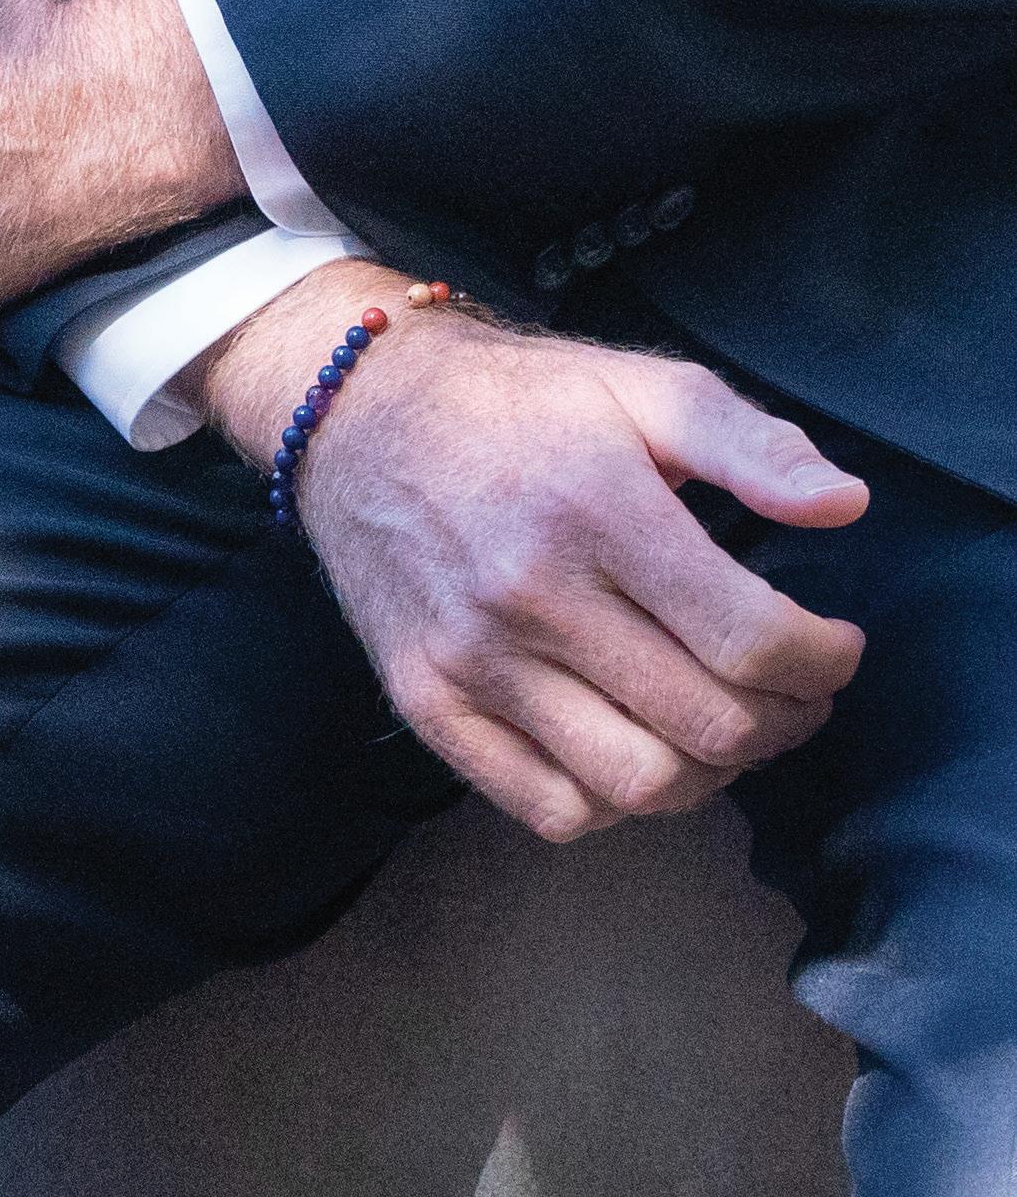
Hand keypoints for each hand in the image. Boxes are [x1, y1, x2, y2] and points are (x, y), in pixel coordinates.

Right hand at [199, 266, 869, 839]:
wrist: (352, 412)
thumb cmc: (517, 403)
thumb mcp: (639, 386)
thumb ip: (749, 443)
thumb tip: (845, 506)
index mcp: (594, 503)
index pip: (752, 640)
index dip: (822, 660)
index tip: (831, 644)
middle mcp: (528, 590)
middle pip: (710, 725)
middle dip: (784, 720)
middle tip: (790, 688)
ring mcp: (470, 657)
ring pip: (641, 784)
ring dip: (709, 770)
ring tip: (717, 719)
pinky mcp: (425, 701)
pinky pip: (553, 810)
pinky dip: (614, 800)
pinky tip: (629, 740)